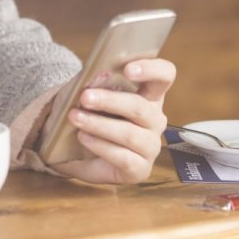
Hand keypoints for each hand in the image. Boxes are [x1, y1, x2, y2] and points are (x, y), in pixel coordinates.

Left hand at [42, 58, 175, 184]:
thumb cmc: (89, 113)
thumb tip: (97, 76)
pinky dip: (100, 145)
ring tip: (75, 118)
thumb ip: (95, 83)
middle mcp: (155, 120)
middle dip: (110, 101)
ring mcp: (151, 146)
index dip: (151, 69)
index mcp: (149, 95)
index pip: (165, 76)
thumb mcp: (88, 93)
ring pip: (130, 134)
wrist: (74, 148)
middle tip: (85, 97)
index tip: (127, 69)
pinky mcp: (140, 169)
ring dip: (99, 124)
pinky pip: (123, 157)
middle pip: (140, 107)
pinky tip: (83, 137)